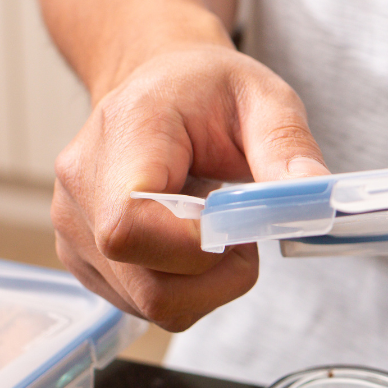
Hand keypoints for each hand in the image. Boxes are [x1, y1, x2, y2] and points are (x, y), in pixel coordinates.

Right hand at [52, 42, 329, 330]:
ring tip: (214, 230)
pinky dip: (182, 288)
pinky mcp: (81, 256)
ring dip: (204, 285)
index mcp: (126, 132)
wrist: (157, 83)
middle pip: (145, 282)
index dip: (193, 249)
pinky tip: (187, 243)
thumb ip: (288, 147)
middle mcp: (83, 182)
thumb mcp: (264, 99)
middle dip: (216, 277)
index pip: (131, 225)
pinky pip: (140, 303)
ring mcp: (72, 225)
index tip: (240, 232)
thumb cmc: (206, 91)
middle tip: (244, 234)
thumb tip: (316, 196)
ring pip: (148, 303)